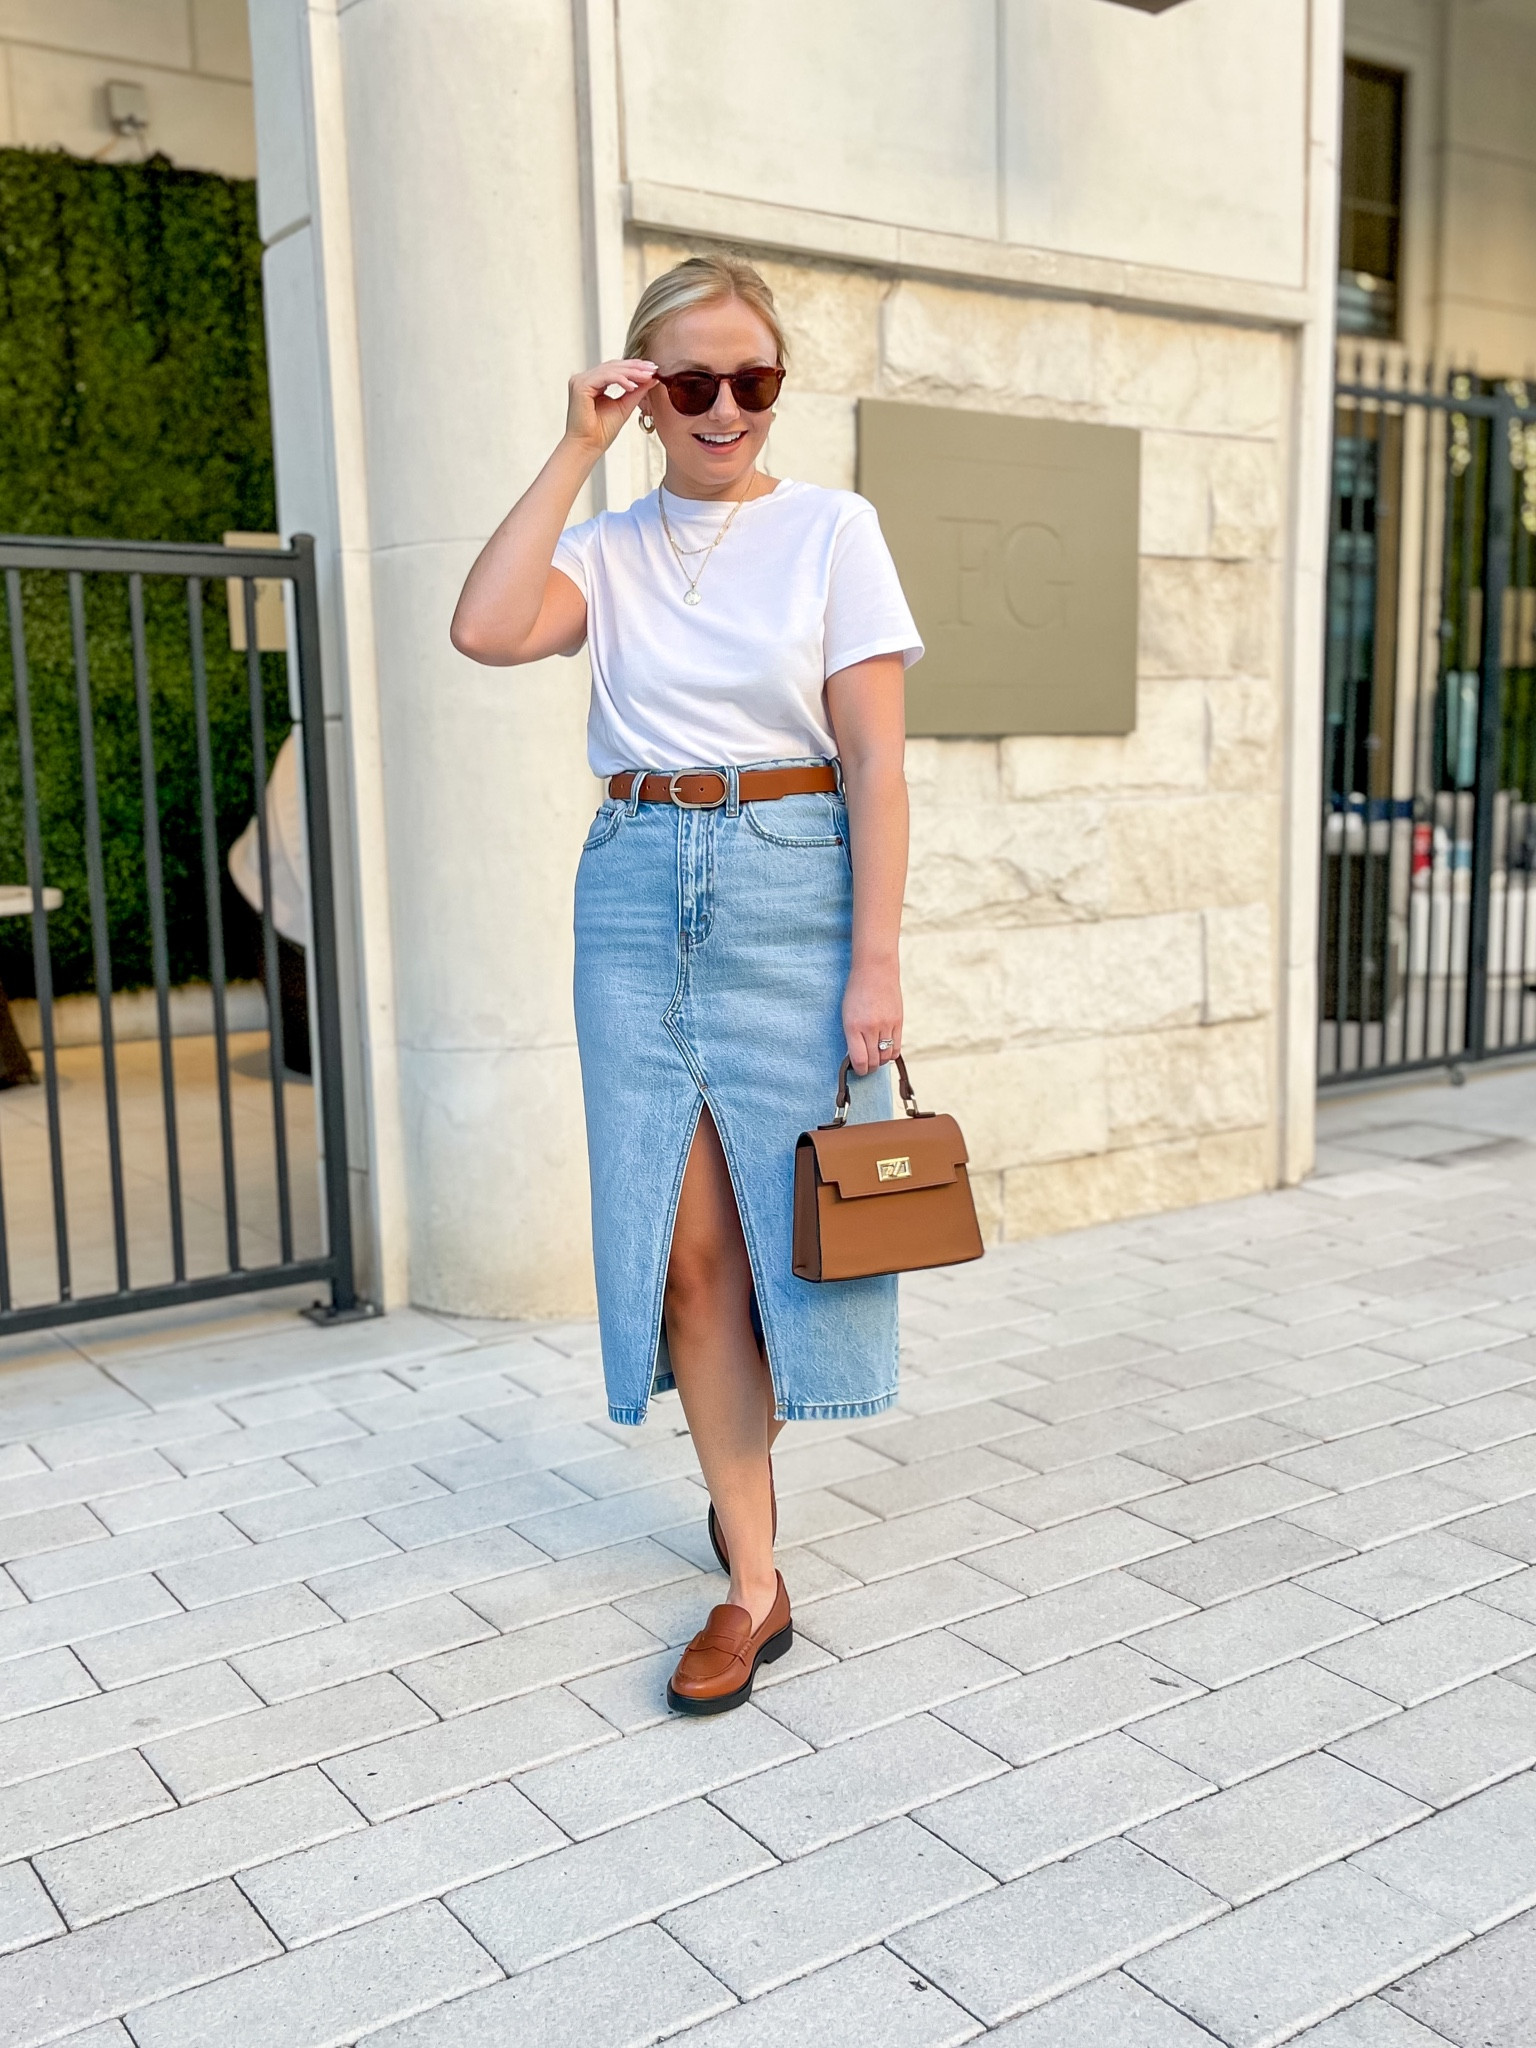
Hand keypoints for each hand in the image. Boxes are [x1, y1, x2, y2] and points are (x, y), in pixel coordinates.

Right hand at [564, 359, 657, 458]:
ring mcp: (581, 380)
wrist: (589, 447)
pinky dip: (620, 379)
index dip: (635, 367)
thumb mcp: (625, 406)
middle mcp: (585, 379)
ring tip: (647, 376)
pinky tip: (633, 386)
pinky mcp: (581, 385)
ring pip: (611, 369)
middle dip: (635, 367)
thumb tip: (651, 378)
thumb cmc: (601, 433)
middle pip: (613, 366)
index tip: (652, 369)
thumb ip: (636, 391)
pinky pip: (605, 376)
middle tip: (652, 368)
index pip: (616, 369)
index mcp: (594, 383)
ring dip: (631, 372)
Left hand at [843, 960, 901, 1075]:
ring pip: (886, 1056)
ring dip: (880, 1062)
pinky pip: (897, 1048)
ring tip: (876, 1058)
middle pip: (873, 1061)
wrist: (875, 970)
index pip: (859, 1060)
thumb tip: (857, 1056)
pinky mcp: (898, 1021)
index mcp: (853, 1027)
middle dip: (869, 1068)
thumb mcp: (847, 1014)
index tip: (858, 1070)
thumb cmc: (856, 991)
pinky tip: (886, 1051)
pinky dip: (891, 1054)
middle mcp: (870, 1028)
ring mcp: (886, 1025)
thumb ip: (852, 1035)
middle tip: (866, 1067)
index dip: (859, 1070)